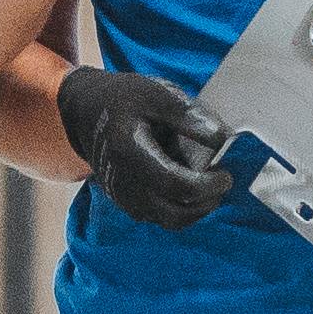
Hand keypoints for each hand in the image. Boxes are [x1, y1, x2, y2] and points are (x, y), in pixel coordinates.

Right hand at [55, 63, 236, 228]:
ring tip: (206, 180)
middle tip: (222, 181)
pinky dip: (182, 206)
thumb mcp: (155, 93)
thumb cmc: (125, 101)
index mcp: (130, 151)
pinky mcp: (128, 206)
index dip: (207, 185)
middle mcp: (124, 183)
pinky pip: (161, 217)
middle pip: (175, 214)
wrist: (86, 115)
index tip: (226, 174)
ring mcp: (124, 199)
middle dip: (206, 202)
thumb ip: (188, 115)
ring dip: (196, 207)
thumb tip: (222, 138)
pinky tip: (188, 182)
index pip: (174, 185)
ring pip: (170, 220)